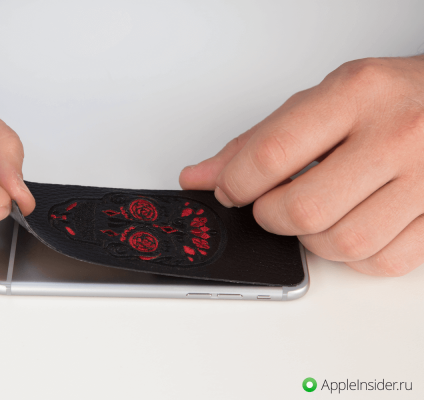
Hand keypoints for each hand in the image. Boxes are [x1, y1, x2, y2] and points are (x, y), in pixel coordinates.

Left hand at [180, 55, 423, 276]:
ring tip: (314, 214)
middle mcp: (395, 135)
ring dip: (311, 240)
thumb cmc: (388, 97)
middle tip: (271, 204)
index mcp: (355, 96)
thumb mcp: (320, 100)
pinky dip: (354, 256)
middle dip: (270, 217)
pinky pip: (382, 262)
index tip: (230, 191)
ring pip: (342, 244)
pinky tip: (350, 226)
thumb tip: (200, 178)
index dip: (236, 183)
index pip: (272, 153)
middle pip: (304, 209)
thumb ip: (257, 141)